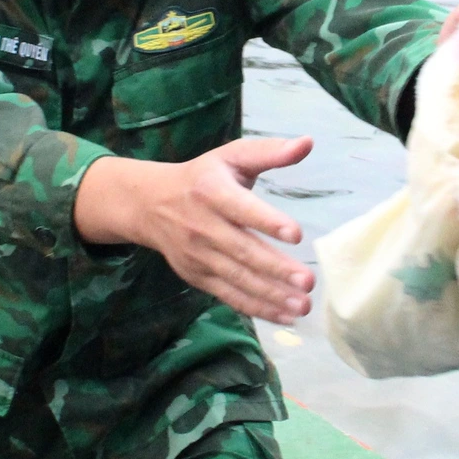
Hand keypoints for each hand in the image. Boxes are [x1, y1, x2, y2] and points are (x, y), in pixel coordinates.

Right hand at [74, 137, 316, 323]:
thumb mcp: (231, 156)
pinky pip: (230, 295)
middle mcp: (203, 226)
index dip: (268, 222)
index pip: (242, 209)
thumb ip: (270, 151)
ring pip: (238, 278)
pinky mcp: (198, 277)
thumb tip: (307, 142)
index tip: (296, 235)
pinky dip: (257, 308)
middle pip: (242, 251)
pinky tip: (286, 315)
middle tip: (308, 281)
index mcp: (212, 191)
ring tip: (303, 305)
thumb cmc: (203, 177)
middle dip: (276, 269)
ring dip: (271, 295)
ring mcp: (199, 256)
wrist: (150, 204)